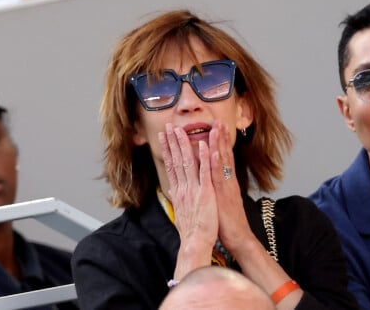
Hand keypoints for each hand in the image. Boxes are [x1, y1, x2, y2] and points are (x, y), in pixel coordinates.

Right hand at [160, 123, 217, 276]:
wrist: (195, 243)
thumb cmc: (191, 230)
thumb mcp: (180, 212)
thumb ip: (177, 198)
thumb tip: (170, 189)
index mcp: (178, 191)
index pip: (171, 166)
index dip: (167, 150)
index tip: (163, 137)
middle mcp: (183, 188)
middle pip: (176, 161)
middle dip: (172, 142)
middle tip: (168, 127)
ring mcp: (194, 189)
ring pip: (188, 162)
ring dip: (185, 145)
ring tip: (181, 130)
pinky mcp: (206, 193)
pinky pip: (204, 172)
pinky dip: (204, 158)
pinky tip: (203, 145)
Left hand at [208, 121, 254, 253]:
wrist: (238, 237)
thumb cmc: (227, 222)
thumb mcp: (222, 202)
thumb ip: (219, 190)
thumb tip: (213, 183)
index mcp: (227, 182)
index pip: (224, 158)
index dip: (220, 143)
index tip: (217, 128)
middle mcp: (228, 181)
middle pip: (225, 155)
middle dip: (221, 137)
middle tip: (218, 120)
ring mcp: (227, 186)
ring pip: (222, 161)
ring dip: (219, 143)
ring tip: (217, 127)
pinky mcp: (224, 194)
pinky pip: (218, 175)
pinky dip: (215, 162)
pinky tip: (212, 151)